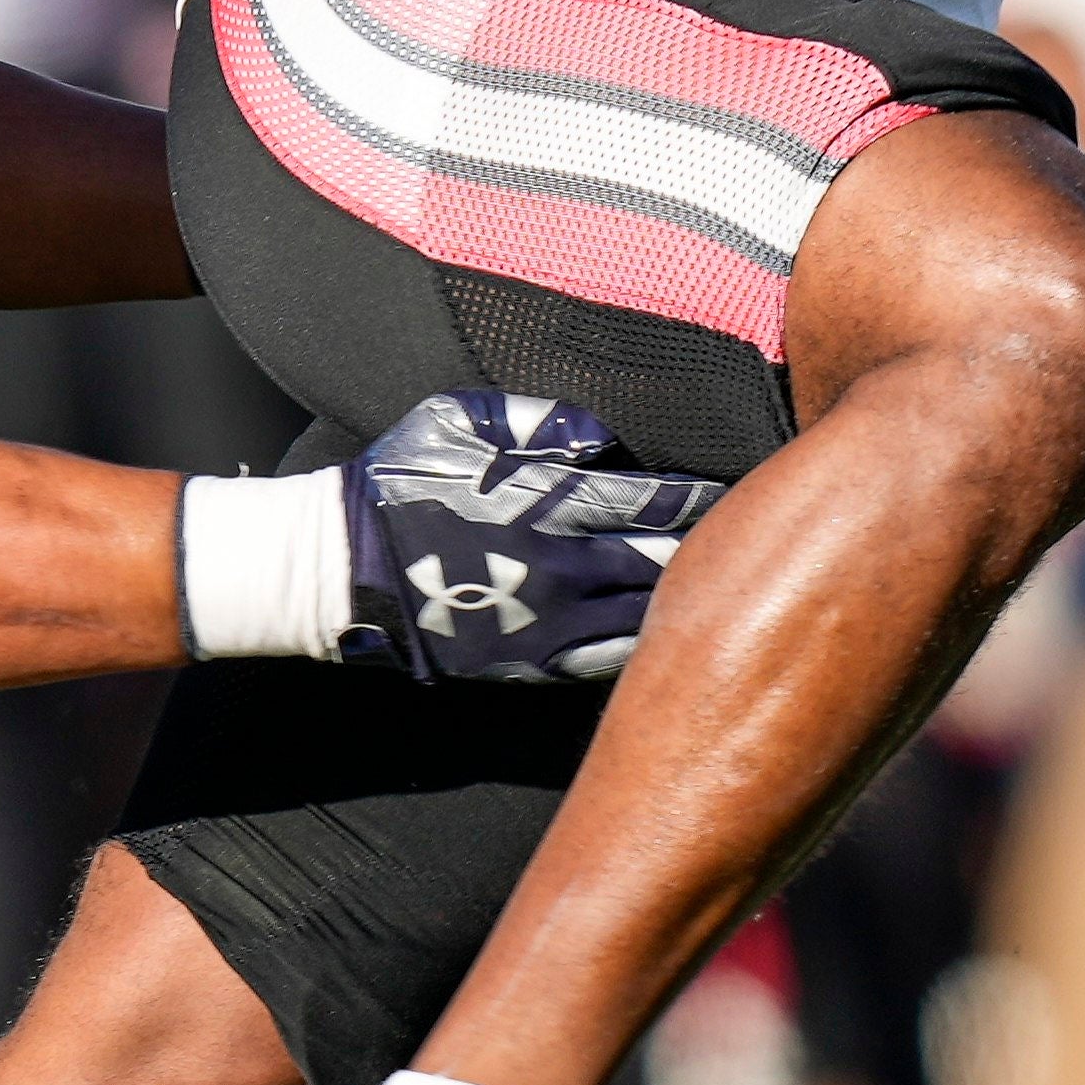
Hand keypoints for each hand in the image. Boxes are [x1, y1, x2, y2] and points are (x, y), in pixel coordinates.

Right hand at [333, 388, 718, 683]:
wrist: (339, 571)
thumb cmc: (398, 483)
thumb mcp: (458, 420)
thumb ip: (538, 420)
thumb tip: (602, 437)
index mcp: (548, 503)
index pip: (656, 502)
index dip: (699, 497)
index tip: (730, 490)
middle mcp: (560, 568)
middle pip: (664, 562)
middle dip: (705, 547)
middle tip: (745, 537)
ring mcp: (548, 624)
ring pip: (646, 617)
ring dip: (682, 599)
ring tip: (714, 585)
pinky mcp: (529, 664)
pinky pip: (609, 660)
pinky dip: (643, 642)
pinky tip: (662, 628)